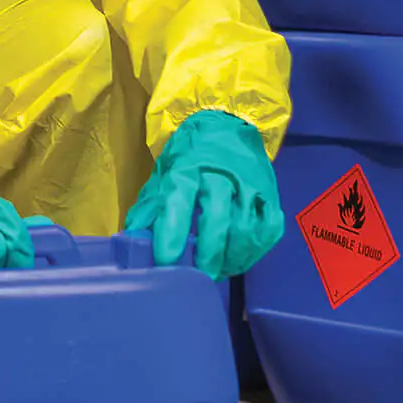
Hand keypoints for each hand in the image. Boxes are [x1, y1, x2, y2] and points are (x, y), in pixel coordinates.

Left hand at [125, 111, 282, 279]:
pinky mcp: (271, 195)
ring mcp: (251, 185)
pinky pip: (266, 230)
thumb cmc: (190, 157)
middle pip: (218, 218)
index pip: (180, 200)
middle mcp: (222, 174)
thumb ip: (150, 210)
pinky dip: (252, 252)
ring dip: (230, 258)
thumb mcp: (163, 175)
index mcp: (189, 167)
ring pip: (245, 229)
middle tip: (195, 277)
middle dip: (206, 253)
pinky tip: (236, 261)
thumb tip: (132, 243)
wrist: (228, 125)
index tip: (166, 260)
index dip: (173, 232)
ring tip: (215, 273)